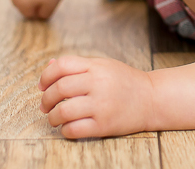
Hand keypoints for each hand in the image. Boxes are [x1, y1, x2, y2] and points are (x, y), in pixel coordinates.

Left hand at [39, 55, 154, 138]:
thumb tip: (49, 66)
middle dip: (46, 99)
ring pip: (64, 111)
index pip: (62, 65)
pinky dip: (65, 130)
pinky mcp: (104, 125)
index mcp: (97, 67)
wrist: (152, 99)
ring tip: (54, 118)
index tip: (42, 85)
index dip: (46, 75)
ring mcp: (101, 105)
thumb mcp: (103, 66)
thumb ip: (77, 66)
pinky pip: (74, 129)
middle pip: (60, 88)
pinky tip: (67, 127)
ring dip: (52, 117)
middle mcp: (98, 84)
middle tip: (45, 105)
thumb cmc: (125, 82)